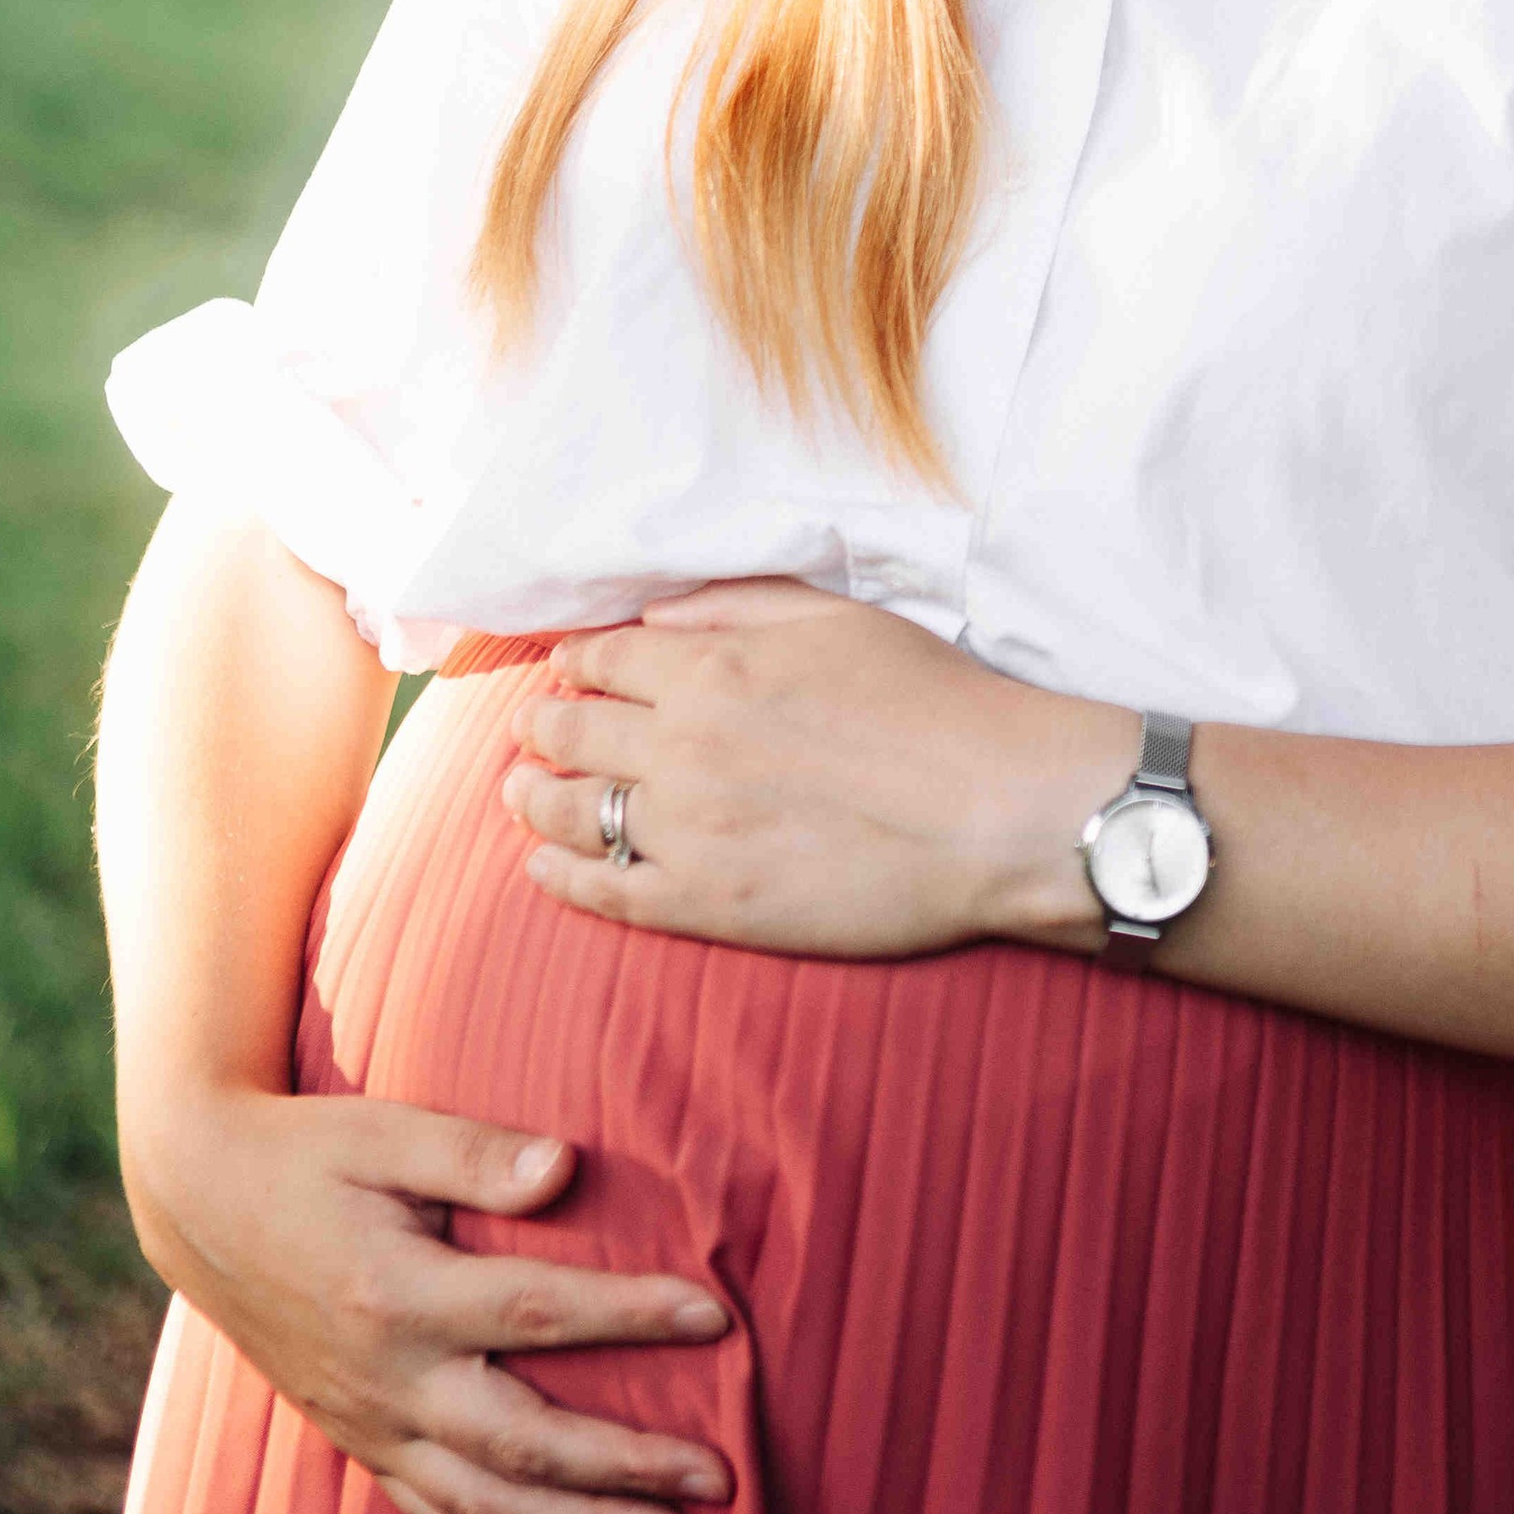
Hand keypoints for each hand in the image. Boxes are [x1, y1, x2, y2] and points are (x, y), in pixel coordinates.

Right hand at [121, 1083, 733, 1513]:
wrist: (201, 1205)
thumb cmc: (309, 1154)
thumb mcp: (386, 1132)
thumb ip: (476, 1153)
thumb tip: (565, 1166)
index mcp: (400, 1294)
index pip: (537, 1312)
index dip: (630, 1317)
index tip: (716, 1319)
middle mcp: (387, 1377)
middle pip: (523, 1439)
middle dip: (625, 1466)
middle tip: (717, 1476)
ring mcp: (370, 1423)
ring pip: (487, 1500)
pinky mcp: (358, 1442)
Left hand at [505, 579, 1126, 956]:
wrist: (994, 808)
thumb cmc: (933, 702)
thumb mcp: (836, 618)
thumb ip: (733, 608)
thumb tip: (653, 616)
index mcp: (712, 668)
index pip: (603, 658)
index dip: (576, 662)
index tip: (568, 669)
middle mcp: (681, 744)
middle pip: (570, 730)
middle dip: (542, 725)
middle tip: (531, 730)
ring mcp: (687, 830)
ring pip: (570, 810)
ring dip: (532, 797)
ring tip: (518, 794)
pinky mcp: (708, 905)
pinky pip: (605, 892)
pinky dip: (560, 878)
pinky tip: (543, 869)